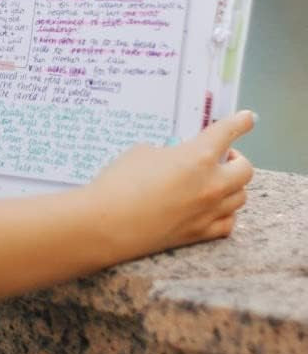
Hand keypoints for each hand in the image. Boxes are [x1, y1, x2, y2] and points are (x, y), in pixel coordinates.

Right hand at [87, 110, 255, 263]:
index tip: (247, 118)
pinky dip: (225, 212)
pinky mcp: (200, 235)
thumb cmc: (120, 181)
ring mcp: (208, 213)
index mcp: (197, 157)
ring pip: (240, 197)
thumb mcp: (144, 152)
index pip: (227, 133)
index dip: (240, 122)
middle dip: (235, 159)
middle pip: (245, 170)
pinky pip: (229, 222)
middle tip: (219, 157)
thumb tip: (178, 160)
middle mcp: (210, 185)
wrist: (106, 224)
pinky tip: (212, 207)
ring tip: (213, 181)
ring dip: (231, 185)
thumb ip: (171, 153)